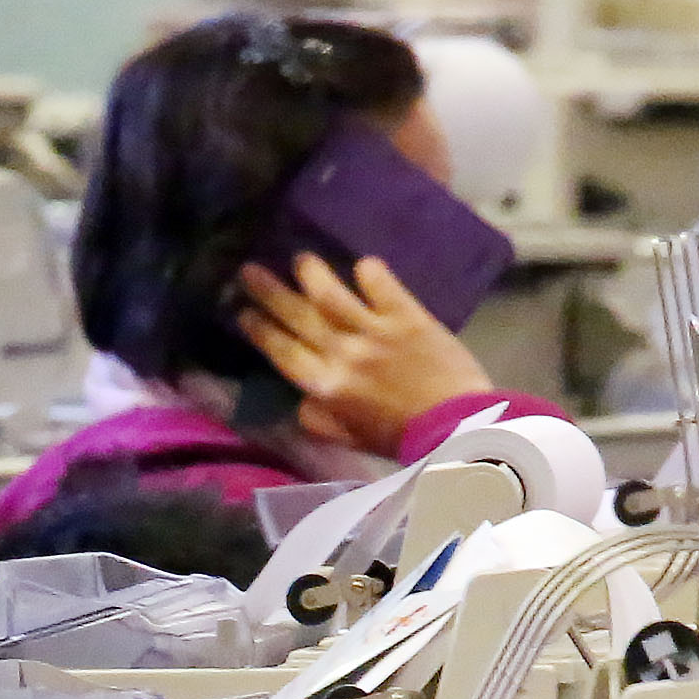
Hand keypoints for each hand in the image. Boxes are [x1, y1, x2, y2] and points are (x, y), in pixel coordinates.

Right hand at [234, 253, 493, 456]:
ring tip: (300, 259)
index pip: (282, 351)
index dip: (260, 330)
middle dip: (270, 293)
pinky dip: (371, 274)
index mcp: (325, 387)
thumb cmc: (400, 437)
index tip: (243, 311)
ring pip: (333, 297)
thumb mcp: (349, 438)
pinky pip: (384, 288)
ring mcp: (375, 333)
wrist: (456, 426)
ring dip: (313, 275)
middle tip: (250, 270)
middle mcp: (342, 354)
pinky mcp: (408, 318)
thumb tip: (300, 399)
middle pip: (298, 318)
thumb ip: (319, 419)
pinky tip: (362, 264)